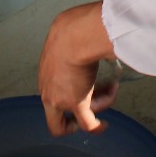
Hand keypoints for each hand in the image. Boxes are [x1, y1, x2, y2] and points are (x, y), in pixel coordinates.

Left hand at [38, 2, 117, 135]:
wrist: (74, 36)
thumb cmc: (72, 30)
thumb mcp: (68, 35)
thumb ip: (75, 39)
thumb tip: (87, 29)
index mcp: (45, 73)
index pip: (52, 90)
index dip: (67, 92)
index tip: (82, 88)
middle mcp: (48, 90)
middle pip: (56, 117)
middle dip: (72, 117)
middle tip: (89, 107)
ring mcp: (61, 99)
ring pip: (78, 117)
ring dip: (97, 105)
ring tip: (110, 89)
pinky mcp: (76, 104)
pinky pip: (88, 124)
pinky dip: (97, 127)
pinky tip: (103, 126)